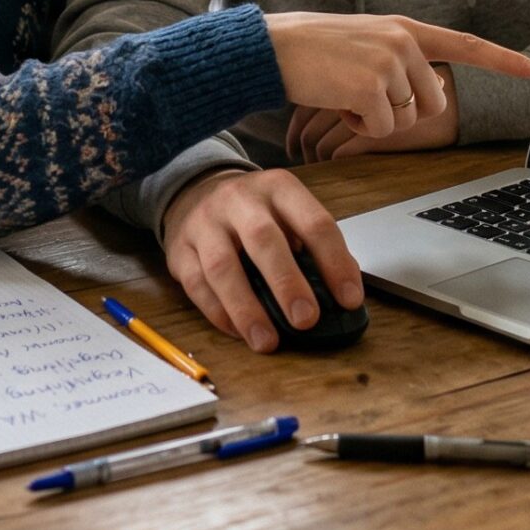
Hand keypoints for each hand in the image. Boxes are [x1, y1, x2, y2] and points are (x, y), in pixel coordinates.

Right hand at [159, 168, 361, 353]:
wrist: (196, 191)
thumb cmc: (253, 211)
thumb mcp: (288, 212)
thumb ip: (313, 247)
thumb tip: (343, 294)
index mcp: (278, 188)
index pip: (314, 222)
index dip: (335, 262)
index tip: (349, 299)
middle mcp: (240, 200)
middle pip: (264, 239)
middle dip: (287, 283)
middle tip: (306, 319)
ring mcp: (205, 224)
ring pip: (223, 266)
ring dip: (247, 308)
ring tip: (268, 341)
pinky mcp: (179, 250)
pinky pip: (197, 285)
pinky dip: (219, 313)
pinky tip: (239, 332)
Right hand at [262, 13, 529, 143]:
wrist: (271, 49)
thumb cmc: (311, 52)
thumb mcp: (363, 44)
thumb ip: (398, 60)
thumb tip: (428, 96)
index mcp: (404, 29)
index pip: (463, 44)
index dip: (500, 60)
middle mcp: (403, 41)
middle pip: (433, 104)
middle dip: (403, 113)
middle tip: (363, 97)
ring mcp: (389, 62)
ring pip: (407, 120)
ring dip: (376, 120)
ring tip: (344, 92)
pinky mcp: (371, 86)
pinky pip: (383, 129)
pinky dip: (359, 127)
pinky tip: (336, 102)